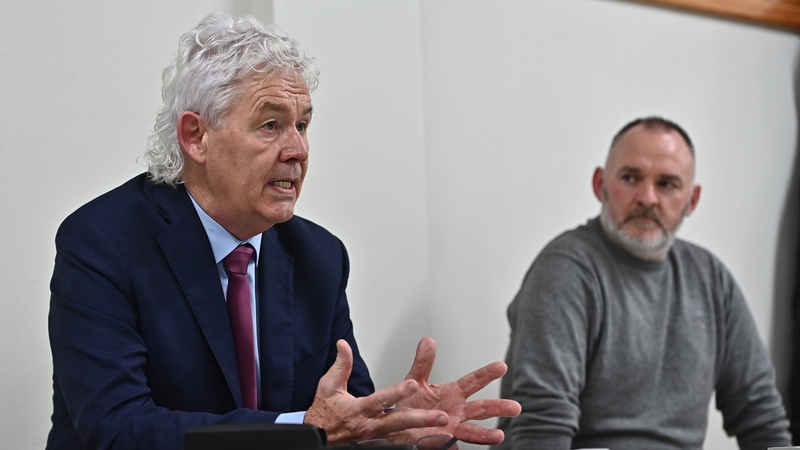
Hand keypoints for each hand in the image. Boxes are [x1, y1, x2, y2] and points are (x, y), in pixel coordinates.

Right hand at [304, 340, 449, 444]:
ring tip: (446, 433)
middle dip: (422, 420)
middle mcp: (370, 427)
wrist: (317, 437)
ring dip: (425, 435)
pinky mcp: (379, 445)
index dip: (398, 392)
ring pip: (404, 437)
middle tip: (442, 417)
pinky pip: (401, 445)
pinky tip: (435, 444)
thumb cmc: (324, 413)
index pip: (381, 400)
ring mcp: (376, 439)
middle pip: (399, 423)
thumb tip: (343, 345)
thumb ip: (341, 365)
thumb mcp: (328, 387)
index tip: (414, 384)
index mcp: (359, 410)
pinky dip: (417, 445)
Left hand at [393, 337, 520, 445]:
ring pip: (471, 432)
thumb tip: (428, 341)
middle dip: (498, 408)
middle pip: (481, 408)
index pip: (474, 381)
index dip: (487, 374)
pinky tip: (455, 447)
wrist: (397, 423)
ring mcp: (450, 428)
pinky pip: (445, 444)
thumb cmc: (412, 403)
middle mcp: (457, 411)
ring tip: (499, 436)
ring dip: (485, 435)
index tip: (501, 366)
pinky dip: (450, 446)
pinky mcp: (438, 442)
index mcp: (453, 393)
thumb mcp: (415, 379)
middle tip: (516, 407)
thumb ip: (423, 363)